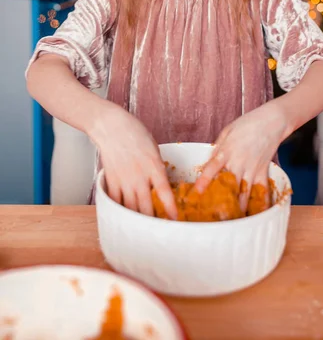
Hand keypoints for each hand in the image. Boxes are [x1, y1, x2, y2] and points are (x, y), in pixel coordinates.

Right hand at [88, 102, 176, 219]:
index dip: (170, 208)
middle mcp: (139, 176)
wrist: (111, 126)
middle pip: (147, 206)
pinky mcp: (111, 180)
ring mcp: (124, 179)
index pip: (164, 192)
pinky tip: (125, 217)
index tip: (174, 220)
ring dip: (137, 219)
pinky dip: (121, 210)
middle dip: (154, 221)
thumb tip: (159, 183)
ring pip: (131, 207)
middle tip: (159, 231)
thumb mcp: (153, 148)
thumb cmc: (134, 133)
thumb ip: (157, 167)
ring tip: (143, 229)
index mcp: (153, 166)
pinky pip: (116, 201)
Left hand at [194, 101, 286, 211]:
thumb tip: (209, 163)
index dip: (203, 182)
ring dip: (237, 207)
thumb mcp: (227, 131)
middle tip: (212, 215)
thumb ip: (217, 148)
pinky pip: (262, 190)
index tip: (196, 194)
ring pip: (243, 192)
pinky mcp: (263, 171)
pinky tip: (257, 214)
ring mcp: (252, 168)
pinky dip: (260, 203)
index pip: (212, 169)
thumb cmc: (247, 123)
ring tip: (231, 220)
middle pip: (227, 185)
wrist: (271, 121)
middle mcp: (239, 162)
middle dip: (220, 201)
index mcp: (227, 151)